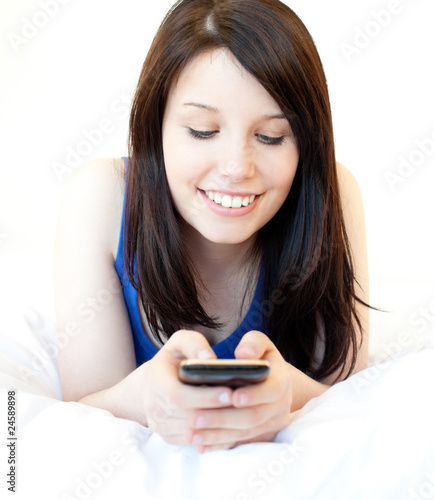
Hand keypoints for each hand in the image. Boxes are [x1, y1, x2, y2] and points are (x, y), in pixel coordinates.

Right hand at [140, 330, 234, 445]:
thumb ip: (193, 343)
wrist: (150, 384)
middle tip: (243, 406)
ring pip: (193, 432)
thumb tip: (210, 358)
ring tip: (242, 416)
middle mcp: (155, 407)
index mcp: (157, 381)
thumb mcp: (179, 343)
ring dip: (218, 427)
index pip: (180, 395)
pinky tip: (233, 426)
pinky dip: (214, 436)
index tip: (229, 392)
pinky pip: (194, 442)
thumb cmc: (171, 360)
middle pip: (189, 417)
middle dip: (217, 412)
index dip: (205, 396)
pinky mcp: (169, 437)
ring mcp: (161, 425)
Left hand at [187, 331, 292, 452]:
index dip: (253, 394)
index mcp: (281, 380)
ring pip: (244, 433)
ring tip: (191, 433)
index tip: (232, 396)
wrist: (269, 378)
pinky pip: (239, 443)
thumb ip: (253, 343)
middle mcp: (280, 405)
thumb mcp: (258, 342)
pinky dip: (219, 444)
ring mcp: (271, 423)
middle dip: (224, 419)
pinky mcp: (260, 436)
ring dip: (217, 435)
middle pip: (254, 417)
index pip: (271, 390)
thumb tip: (244, 355)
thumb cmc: (257, 356)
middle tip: (195, 418)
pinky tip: (200, 445)